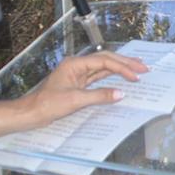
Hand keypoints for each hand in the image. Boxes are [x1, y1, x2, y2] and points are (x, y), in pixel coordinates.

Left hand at [17, 51, 148, 125]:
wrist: (30, 113)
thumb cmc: (46, 105)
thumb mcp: (75, 101)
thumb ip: (99, 96)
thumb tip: (120, 93)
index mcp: (75, 64)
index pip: (104, 62)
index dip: (122, 68)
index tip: (136, 76)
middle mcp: (77, 66)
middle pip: (106, 60)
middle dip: (125, 63)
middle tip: (144, 68)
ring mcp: (77, 74)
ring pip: (103, 68)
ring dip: (120, 68)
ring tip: (137, 69)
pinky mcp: (78, 84)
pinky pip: (98, 78)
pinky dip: (111, 78)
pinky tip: (121, 78)